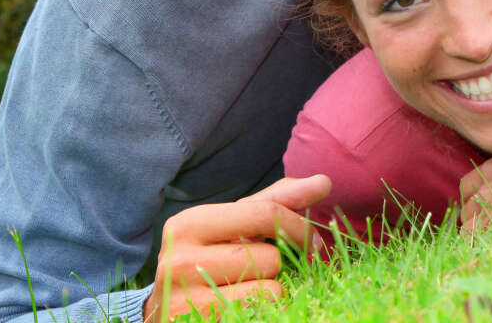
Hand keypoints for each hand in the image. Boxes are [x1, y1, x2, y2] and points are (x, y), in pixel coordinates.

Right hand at [143, 174, 330, 322]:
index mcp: (189, 223)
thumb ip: (277, 202)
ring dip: (271, 290)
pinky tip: (242, 307)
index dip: (300, 227)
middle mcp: (178, 260)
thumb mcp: (236, 226)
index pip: (265, 213)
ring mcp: (182, 300)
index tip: (313, 242)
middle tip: (267, 271)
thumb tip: (324, 181)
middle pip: (270, 256)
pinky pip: (261, 311)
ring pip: (269, 288)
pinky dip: (264, 310)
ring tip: (247, 289)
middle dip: (278, 265)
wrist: (167, 315)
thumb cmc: (211, 260)